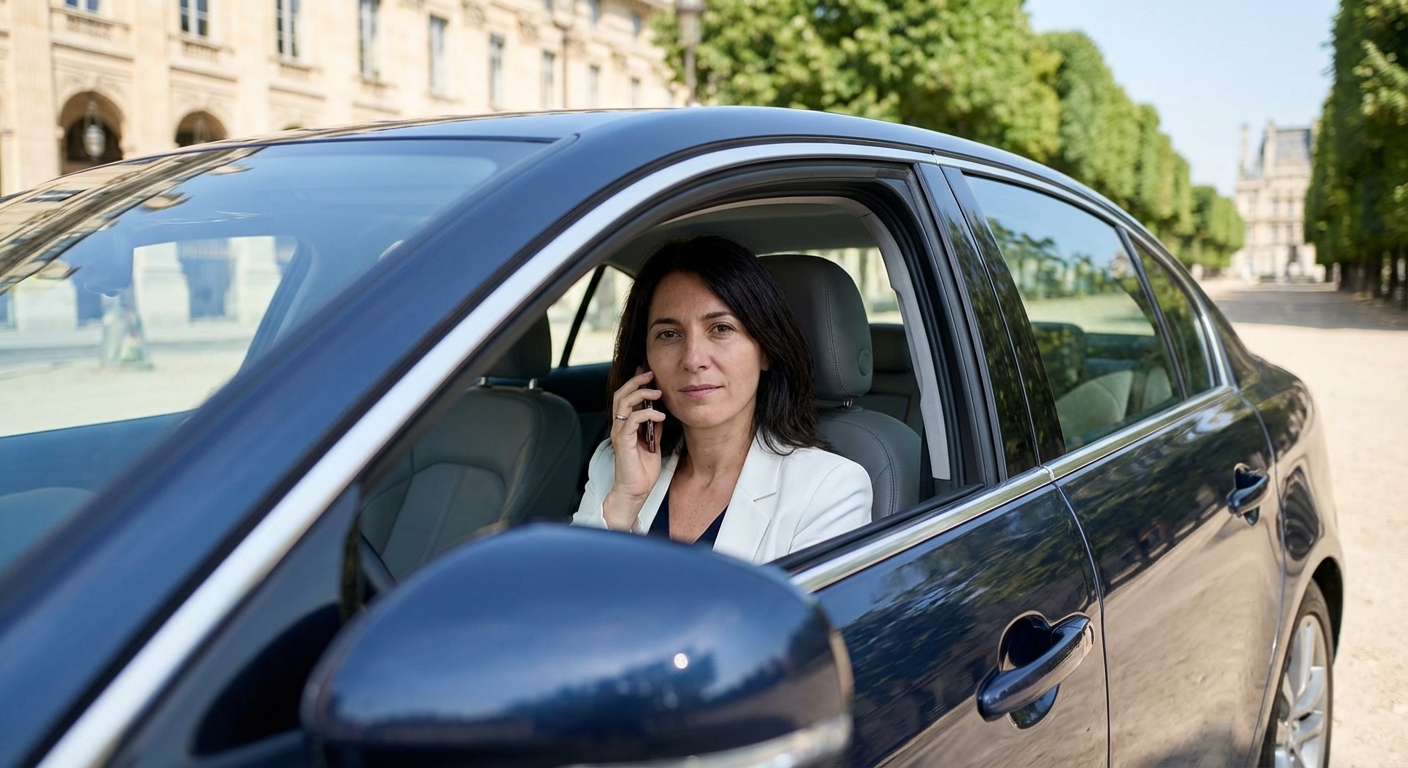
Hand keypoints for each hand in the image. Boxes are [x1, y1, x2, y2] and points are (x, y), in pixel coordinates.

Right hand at [603, 369, 666, 530]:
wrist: (635, 491)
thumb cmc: (642, 472)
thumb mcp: (653, 444)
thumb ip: (653, 428)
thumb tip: (659, 413)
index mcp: (625, 426)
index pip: (625, 397)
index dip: (635, 383)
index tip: (649, 374)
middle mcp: (619, 427)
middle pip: (620, 394)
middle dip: (636, 381)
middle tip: (651, 375)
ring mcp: (619, 433)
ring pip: (623, 403)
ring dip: (641, 394)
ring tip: (657, 393)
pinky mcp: (623, 441)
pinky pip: (632, 420)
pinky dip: (647, 414)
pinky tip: (660, 416)